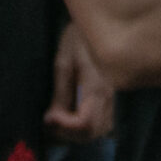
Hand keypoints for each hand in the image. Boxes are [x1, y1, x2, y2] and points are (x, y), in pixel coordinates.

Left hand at [45, 22, 113, 143]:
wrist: (96, 27)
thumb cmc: (78, 39)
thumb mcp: (63, 63)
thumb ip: (60, 94)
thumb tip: (51, 119)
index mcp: (96, 87)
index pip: (85, 123)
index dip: (65, 127)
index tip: (49, 117)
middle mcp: (107, 98)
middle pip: (92, 132)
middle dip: (68, 133)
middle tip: (50, 120)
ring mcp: (111, 100)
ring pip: (98, 131)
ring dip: (76, 133)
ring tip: (58, 120)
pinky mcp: (109, 99)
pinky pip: (101, 123)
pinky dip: (84, 127)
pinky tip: (70, 117)